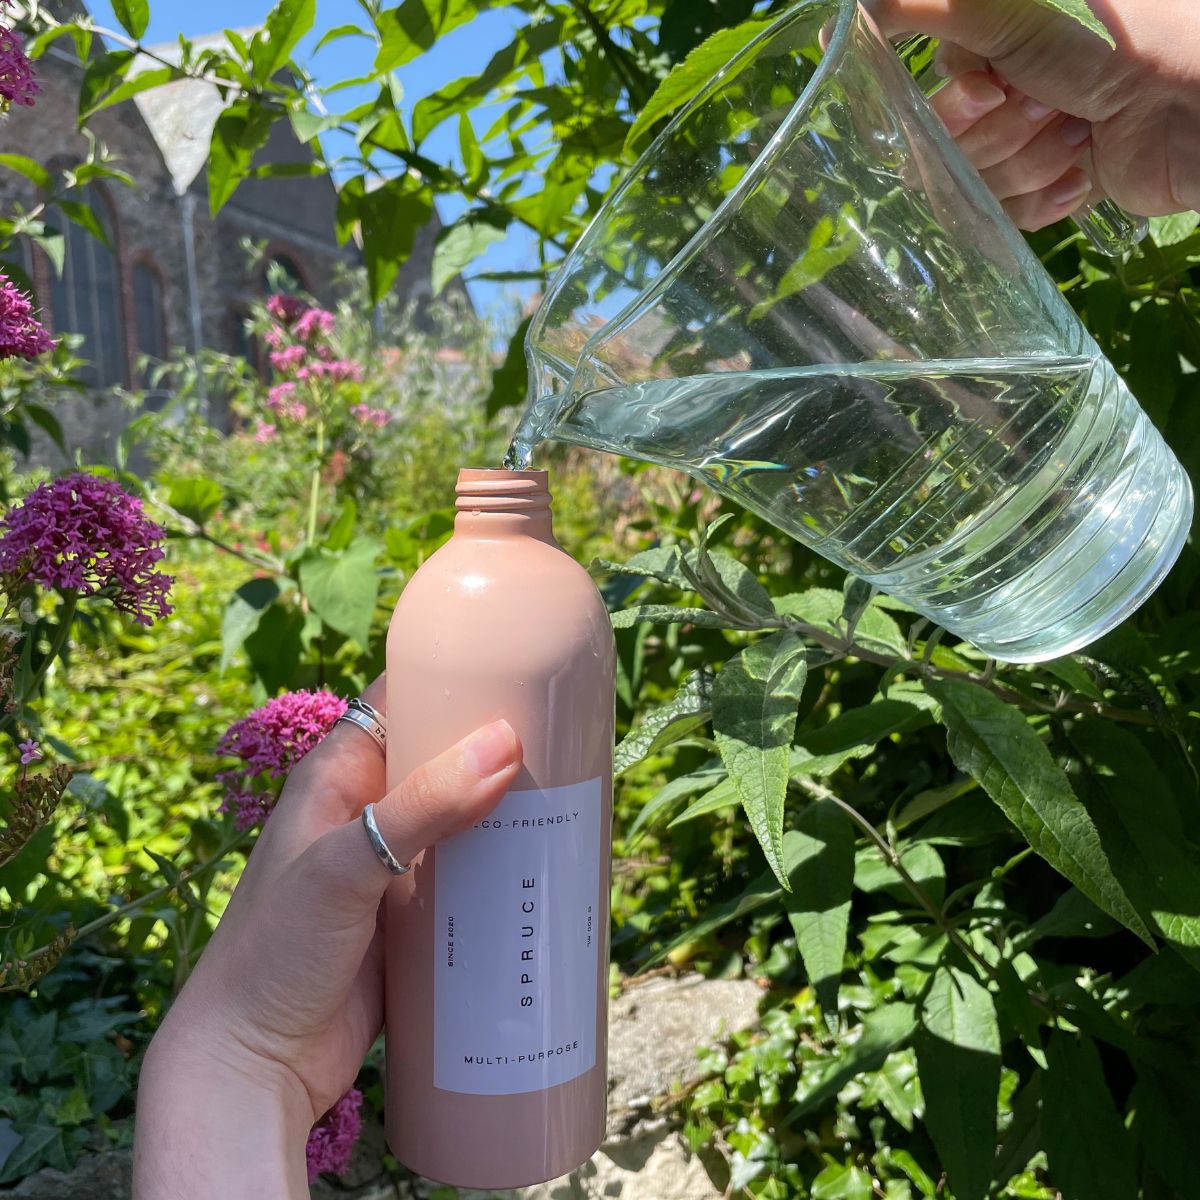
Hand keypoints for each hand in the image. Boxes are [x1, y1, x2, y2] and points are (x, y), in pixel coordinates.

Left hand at [133, 675, 521, 1198]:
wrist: (255, 1065)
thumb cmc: (276, 952)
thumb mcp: (346, 867)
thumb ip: (422, 806)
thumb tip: (504, 741)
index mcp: (337, 777)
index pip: (397, 701)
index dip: (451, 678)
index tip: (518, 666)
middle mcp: (366, 813)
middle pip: (442, 759)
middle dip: (495, 750)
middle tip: (567, 740)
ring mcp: (392, 867)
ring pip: (462, 820)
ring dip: (506, 814)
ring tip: (573, 799)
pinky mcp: (413, 917)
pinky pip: (467, 877)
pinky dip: (502, 870)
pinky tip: (546, 869)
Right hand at [870, 0, 1199, 221]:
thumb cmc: (1127, 51)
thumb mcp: (1019, 25)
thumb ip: (940, 10)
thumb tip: (859, 5)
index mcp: (1003, 48)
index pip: (938, 93)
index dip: (956, 106)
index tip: (990, 92)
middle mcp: (1012, 96)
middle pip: (953, 148)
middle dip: (1001, 136)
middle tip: (1056, 108)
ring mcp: (1034, 146)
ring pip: (981, 186)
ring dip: (1031, 165)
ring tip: (1084, 137)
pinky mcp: (1055, 191)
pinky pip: (1011, 218)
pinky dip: (1045, 202)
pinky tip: (1081, 177)